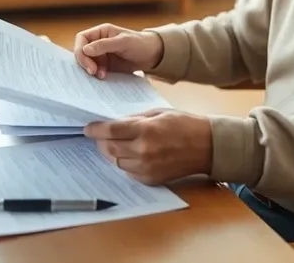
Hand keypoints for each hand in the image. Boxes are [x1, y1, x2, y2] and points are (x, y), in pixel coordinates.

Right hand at [73, 23, 163, 78]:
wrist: (152, 56)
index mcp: (100, 32)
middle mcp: (98, 43)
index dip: (80, 50)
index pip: (81, 39)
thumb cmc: (139, 43)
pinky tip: (104, 77)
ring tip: (102, 75)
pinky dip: (96, 74)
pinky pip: (95, 70)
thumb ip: (104, 45)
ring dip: (91, 70)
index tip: (89, 62)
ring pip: (87, 62)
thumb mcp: (123, 42)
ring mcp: (101, 55)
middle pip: (82, 52)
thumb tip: (85, 50)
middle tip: (93, 72)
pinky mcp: (105, 65)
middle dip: (85, 62)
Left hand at [84, 109, 211, 184]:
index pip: (110, 131)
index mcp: (145, 130)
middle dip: (101, 142)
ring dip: (112, 153)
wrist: (206, 146)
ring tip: (115, 145)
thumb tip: (114, 123)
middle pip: (109, 148)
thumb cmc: (184, 125)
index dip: (95, 130)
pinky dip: (125, 163)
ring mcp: (146, 167)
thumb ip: (135, 119)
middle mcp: (143, 151)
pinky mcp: (150, 179)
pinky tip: (130, 155)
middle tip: (99, 136)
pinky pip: (128, 172)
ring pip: (116, 162)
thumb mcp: (158, 113)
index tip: (88, 128)